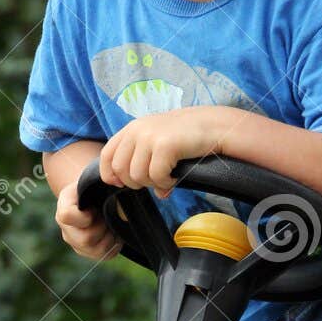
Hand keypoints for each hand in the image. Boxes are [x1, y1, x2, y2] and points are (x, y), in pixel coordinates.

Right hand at [55, 179, 119, 260]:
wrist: (95, 197)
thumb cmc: (95, 187)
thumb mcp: (94, 180)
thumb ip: (101, 181)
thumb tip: (118, 184)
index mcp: (64, 208)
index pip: (67, 216)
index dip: (84, 216)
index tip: (93, 210)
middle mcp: (66, 229)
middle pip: (85, 239)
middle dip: (101, 228)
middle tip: (106, 217)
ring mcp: (76, 243)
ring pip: (97, 249)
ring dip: (109, 236)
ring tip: (111, 223)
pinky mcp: (88, 253)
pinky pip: (104, 255)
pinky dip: (114, 244)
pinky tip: (114, 232)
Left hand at [99, 109, 221, 197]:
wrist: (214, 127)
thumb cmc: (187, 138)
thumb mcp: (160, 145)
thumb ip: (146, 163)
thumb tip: (155, 193)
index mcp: (132, 128)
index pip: (107, 155)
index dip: (110, 174)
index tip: (121, 184)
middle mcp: (137, 130)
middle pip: (120, 170)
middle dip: (135, 183)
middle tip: (154, 180)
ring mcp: (149, 137)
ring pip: (137, 176)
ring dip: (153, 184)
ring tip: (167, 177)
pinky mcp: (164, 145)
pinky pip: (156, 177)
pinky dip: (166, 183)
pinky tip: (175, 177)